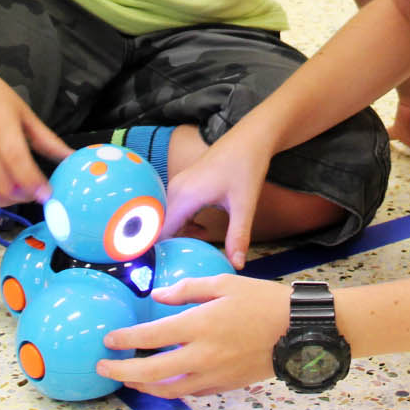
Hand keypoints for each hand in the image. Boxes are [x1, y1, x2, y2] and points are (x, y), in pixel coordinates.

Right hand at [0, 72, 71, 224]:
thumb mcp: (25, 114)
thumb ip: (48, 140)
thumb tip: (72, 158)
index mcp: (0, 128)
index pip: (18, 163)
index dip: (35, 184)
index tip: (48, 194)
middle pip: (3, 184)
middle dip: (24, 196)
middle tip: (35, 193)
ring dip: (5, 203)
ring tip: (18, 197)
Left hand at [97, 274, 288, 396]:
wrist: (300, 329)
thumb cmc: (263, 300)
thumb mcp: (225, 283)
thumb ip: (188, 289)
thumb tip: (158, 295)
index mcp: (200, 325)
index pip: (151, 337)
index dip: (125, 340)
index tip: (108, 340)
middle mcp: (203, 355)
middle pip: (152, 373)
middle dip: (123, 372)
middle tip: (104, 368)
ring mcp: (215, 375)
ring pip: (169, 390)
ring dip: (143, 387)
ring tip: (128, 380)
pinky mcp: (226, 385)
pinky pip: (192, 393)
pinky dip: (172, 390)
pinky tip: (163, 383)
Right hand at [159, 132, 271, 267]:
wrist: (250, 139)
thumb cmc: (247, 167)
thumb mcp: (245, 205)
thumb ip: (238, 236)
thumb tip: (237, 266)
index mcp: (185, 196)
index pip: (161, 232)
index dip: (159, 252)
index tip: (161, 270)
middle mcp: (176, 190)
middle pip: (162, 227)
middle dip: (168, 247)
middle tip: (177, 269)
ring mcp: (179, 185)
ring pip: (168, 218)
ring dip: (177, 236)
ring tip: (188, 254)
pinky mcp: (185, 184)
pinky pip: (175, 210)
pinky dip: (183, 224)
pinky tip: (200, 231)